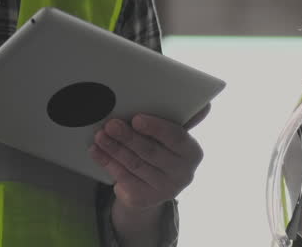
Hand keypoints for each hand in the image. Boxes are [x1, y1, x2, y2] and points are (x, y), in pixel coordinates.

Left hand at [91, 104, 210, 237]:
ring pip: (134, 164)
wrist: (151, 184)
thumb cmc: (161, 148)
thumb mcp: (171, 134)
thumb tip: (205, 103)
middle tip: (111, 124)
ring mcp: (164, 190)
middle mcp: (183, 174)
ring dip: (114, 148)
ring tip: (100, 135)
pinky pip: (123, 178)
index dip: (156, 128)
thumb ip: (182, 118)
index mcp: (192, 153)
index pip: (177, 138)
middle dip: (129, 137)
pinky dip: (107, 162)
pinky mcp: (144, 199)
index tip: (137, 118)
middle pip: (151, 152)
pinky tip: (96, 151)